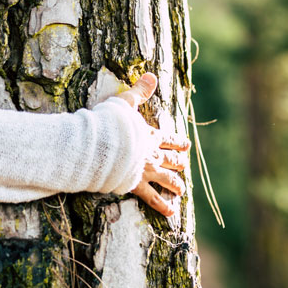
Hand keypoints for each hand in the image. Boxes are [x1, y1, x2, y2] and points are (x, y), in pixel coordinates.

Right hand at [119, 73, 190, 217]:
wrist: (102, 144)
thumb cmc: (110, 122)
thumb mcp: (125, 102)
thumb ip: (139, 91)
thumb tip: (151, 75)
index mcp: (149, 135)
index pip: (169, 139)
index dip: (178, 142)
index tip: (186, 145)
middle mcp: (151, 154)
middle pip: (171, 160)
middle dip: (178, 163)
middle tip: (183, 166)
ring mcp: (145, 170)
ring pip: (167, 179)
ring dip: (175, 184)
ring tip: (181, 191)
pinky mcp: (135, 184)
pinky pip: (152, 197)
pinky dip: (162, 205)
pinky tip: (171, 212)